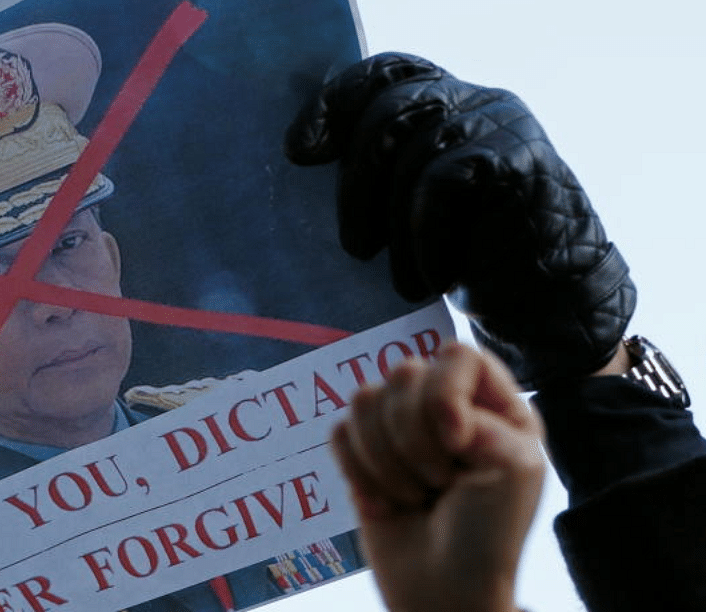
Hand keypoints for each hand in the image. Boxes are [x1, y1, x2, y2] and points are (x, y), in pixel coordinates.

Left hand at [286, 52, 634, 388]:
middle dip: (357, 183)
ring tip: (400, 280)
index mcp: (441, 105)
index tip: (299, 152)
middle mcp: (472, 103)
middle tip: (356, 247)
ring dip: (393, 223)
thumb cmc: (466, 257)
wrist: (547, 302)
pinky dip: (426, 236)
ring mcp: (499, 126)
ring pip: (414, 149)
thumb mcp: (406, 210)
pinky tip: (430, 276)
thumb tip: (302, 169)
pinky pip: (445, 183)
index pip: (384, 75)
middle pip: (390, 111)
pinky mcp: (519, 159)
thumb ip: (376, 176)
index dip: (335, 101)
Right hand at [331, 343, 545, 611]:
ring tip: (416, 496)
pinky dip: (359, 473)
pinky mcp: (362, 457)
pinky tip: (386, 504)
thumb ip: (484, 418)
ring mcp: (400, 431)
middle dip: (415, 439)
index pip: (456, 355)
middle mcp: (446, 408)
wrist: (445, 594)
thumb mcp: (517, 469)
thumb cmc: (490, 534)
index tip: (458, 444)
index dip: (445, 393)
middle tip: (442, 483)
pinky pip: (338, 433)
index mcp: (495, 405)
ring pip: (363, 400)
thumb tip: (436, 413)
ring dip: (387, 461)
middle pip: (402, 375)